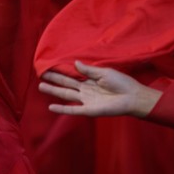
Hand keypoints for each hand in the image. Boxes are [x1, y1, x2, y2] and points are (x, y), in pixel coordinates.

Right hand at [38, 61, 161, 117]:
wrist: (133, 97)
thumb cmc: (122, 83)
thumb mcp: (104, 72)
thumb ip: (89, 70)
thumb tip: (74, 63)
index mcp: (89, 81)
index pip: (71, 76)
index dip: (61, 72)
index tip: (49, 67)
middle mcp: (85, 91)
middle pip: (65, 85)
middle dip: (53, 80)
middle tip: (40, 76)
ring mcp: (86, 101)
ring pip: (66, 95)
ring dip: (53, 91)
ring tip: (41, 87)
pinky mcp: (89, 110)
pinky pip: (73, 110)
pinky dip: (62, 109)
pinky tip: (51, 107)